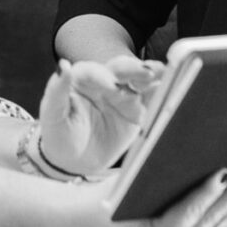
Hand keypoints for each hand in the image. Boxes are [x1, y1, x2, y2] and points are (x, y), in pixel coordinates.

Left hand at [37, 56, 162, 177]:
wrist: (73, 160)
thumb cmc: (59, 134)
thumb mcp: (52, 115)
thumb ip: (57, 90)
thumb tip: (63, 65)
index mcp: (82, 79)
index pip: (92, 71)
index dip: (102, 76)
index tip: (111, 86)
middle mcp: (105, 82)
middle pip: (120, 70)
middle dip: (133, 69)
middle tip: (146, 72)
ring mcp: (123, 95)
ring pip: (139, 80)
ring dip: (152, 76)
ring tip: (165, 73)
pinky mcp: (137, 111)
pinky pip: (151, 99)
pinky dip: (163, 92)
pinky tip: (174, 88)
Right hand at [94, 166, 226, 226]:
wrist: (93, 216)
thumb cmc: (110, 192)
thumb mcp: (127, 178)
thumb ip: (152, 167)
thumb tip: (179, 144)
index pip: (188, 212)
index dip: (208, 193)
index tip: (225, 174)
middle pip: (208, 219)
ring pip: (214, 224)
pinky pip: (210, 224)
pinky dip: (225, 209)